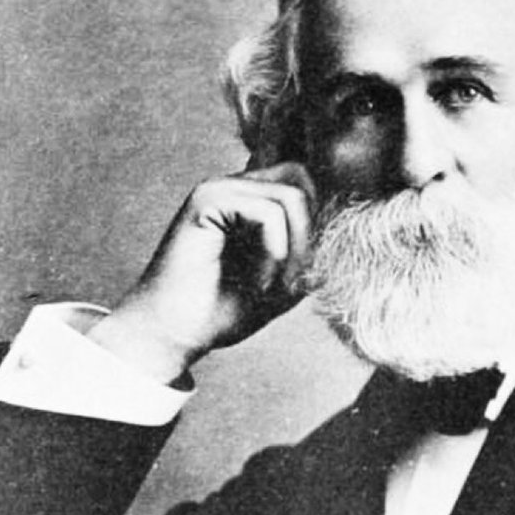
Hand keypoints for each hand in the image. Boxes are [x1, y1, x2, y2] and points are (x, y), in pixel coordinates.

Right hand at [89, 162, 315, 382]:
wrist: (173, 333)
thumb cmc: (221, 311)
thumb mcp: (284, 281)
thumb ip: (309, 251)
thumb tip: (341, 226)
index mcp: (249, 200)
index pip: (304, 181)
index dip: (316, 223)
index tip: (305, 271)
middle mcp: (235, 186)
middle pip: (304, 182)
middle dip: (311, 235)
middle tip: (294, 282)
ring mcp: (219, 188)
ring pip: (292, 196)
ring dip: (296, 250)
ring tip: (276, 287)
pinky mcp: (206, 200)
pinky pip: (268, 212)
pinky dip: (275, 253)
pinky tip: (259, 284)